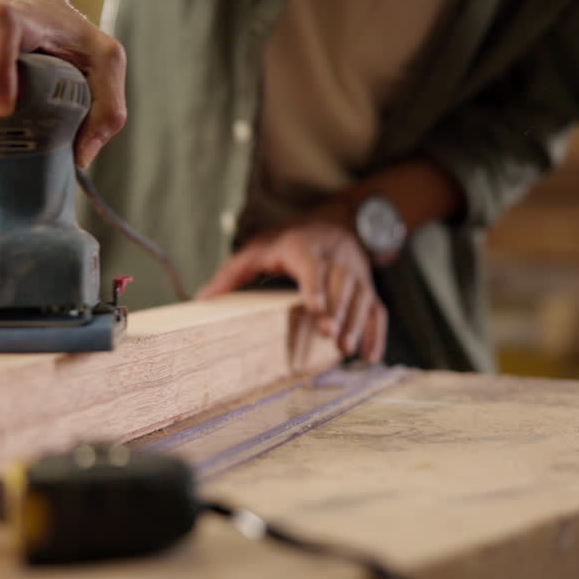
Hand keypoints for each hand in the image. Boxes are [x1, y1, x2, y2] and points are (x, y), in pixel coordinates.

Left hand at [197, 222, 387, 362]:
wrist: (332, 222)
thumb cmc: (286, 242)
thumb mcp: (256, 250)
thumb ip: (231, 274)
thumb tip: (201, 301)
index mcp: (304, 245)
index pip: (312, 264)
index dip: (315, 286)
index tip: (315, 310)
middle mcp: (335, 255)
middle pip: (342, 281)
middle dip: (338, 309)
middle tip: (329, 335)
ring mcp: (356, 270)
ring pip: (363, 294)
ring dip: (356, 323)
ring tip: (344, 348)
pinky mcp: (368, 285)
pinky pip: (377, 307)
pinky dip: (376, 332)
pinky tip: (370, 356)